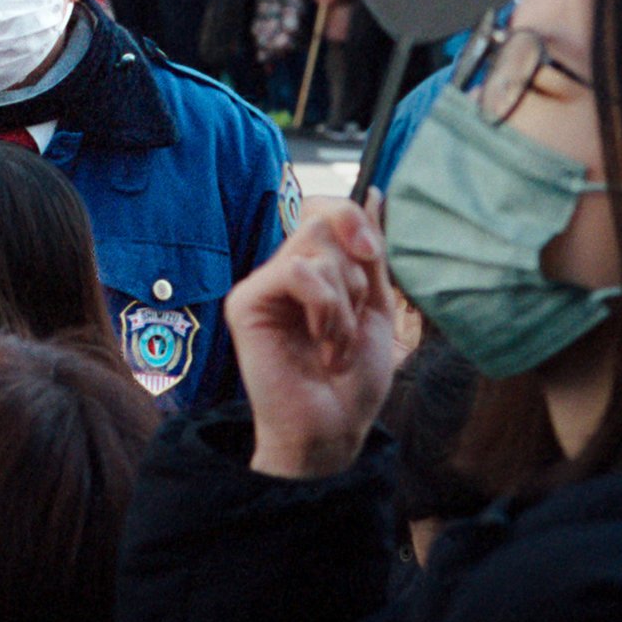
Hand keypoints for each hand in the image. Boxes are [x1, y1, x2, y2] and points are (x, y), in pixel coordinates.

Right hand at [229, 196, 396, 479]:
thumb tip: (373, 192)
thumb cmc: (352, 380)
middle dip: (355, 271)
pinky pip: (297, 272)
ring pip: (314, 246)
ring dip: (344, 300)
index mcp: (312, 269)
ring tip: (335, 343)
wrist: (333, 429)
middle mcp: (283, 271)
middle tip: (352, 319)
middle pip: (322, 220)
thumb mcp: (375, 306)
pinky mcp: (246, 302)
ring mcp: (262, 285)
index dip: (352, 219)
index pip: (324, 211)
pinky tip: (322, 343)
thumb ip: (369, 252)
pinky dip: (325, 307)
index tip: (371, 252)